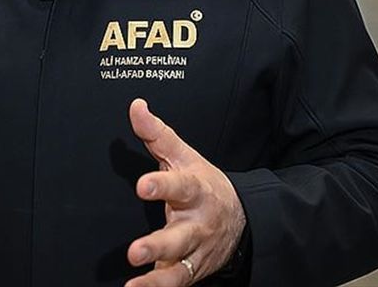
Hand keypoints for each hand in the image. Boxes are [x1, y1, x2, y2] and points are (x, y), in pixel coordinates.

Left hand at [126, 98, 245, 286]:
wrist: (242, 220)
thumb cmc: (203, 184)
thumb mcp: (184, 156)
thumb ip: (157, 134)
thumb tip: (136, 107)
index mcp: (195, 190)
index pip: (180, 185)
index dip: (161, 185)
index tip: (143, 185)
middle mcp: (197, 223)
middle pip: (179, 235)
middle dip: (157, 245)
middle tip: (134, 251)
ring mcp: (195, 250)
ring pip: (178, 267)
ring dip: (156, 280)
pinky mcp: (191, 270)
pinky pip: (175, 283)